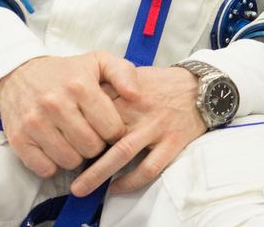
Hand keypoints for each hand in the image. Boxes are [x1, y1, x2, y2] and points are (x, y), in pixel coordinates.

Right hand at [0, 52, 139, 178]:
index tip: (109, 127)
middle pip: (92, 148)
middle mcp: (56, 104)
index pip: (112, 129)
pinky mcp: (18, 139)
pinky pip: (45, 168)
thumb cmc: (67, 72)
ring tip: (74, 141)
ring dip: (76, 156)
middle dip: (96, 145)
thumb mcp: (99, 61)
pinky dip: (53, 164)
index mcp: (80, 85)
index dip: (115, 132)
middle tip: (91, 134)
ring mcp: (34, 122)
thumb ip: (124, 73)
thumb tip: (136, 96)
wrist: (20, 74)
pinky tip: (56, 148)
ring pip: (69, 161)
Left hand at [70, 65, 206, 195]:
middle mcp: (140, 109)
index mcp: (128, 91)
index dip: (75, 124)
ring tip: (80, 188)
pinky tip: (117, 188)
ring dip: (98, 173)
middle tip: (60, 168)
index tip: (59, 138)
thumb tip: (81, 101)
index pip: (94, 108)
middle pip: (103, 132)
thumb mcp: (136, 75)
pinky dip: (131, 181)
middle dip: (79, 152)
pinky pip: (149, 167)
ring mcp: (157, 127)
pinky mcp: (172, 142)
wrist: (204, 87)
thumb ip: (112, 86)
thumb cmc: (165, 84)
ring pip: (122, 153)